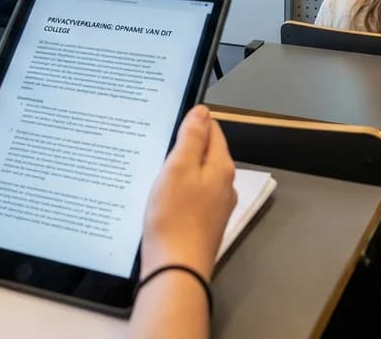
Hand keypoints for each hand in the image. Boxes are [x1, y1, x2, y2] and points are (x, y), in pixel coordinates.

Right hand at [140, 106, 236, 279]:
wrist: (176, 270)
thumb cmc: (175, 218)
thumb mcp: (178, 168)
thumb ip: (191, 137)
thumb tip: (202, 111)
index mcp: (221, 167)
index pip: (213, 130)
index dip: (193, 120)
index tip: (171, 117)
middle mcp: (224, 186)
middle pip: (206, 153)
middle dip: (185, 145)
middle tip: (158, 141)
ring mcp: (215, 207)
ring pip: (198, 176)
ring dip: (180, 169)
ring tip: (155, 166)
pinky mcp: (203, 224)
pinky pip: (192, 197)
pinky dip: (178, 191)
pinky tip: (161, 196)